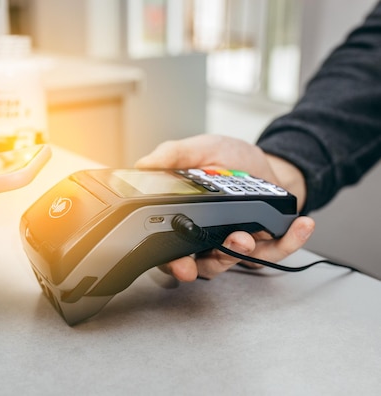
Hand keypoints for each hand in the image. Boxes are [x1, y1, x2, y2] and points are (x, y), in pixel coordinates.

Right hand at [135, 134, 314, 280]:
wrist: (265, 164)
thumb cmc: (228, 161)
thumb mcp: (200, 150)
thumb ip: (173, 155)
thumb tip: (145, 164)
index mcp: (185, 220)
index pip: (172, 249)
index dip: (173, 262)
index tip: (180, 263)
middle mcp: (207, 239)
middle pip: (205, 264)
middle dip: (214, 260)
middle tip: (222, 247)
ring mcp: (236, 245)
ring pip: (236, 262)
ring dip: (242, 252)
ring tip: (248, 235)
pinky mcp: (266, 245)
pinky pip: (277, 252)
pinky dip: (290, 241)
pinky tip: (301, 226)